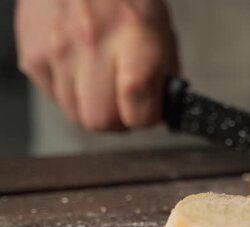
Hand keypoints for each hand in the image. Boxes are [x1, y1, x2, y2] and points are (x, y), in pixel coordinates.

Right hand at [15, 0, 178, 129]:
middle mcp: (94, 46)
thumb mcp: (160, 30)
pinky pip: (54, 97)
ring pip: (76, 114)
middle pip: (101, 121)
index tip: (148, 110)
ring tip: (101, 79)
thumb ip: (162, 75)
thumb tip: (159, 111)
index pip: (138, 110)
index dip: (145, 117)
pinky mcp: (33, 56)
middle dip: (117, 119)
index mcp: (134, 39)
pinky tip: (79, 68)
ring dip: (93, 106)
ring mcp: (58, 52)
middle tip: (123, 102)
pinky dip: (70, 92)